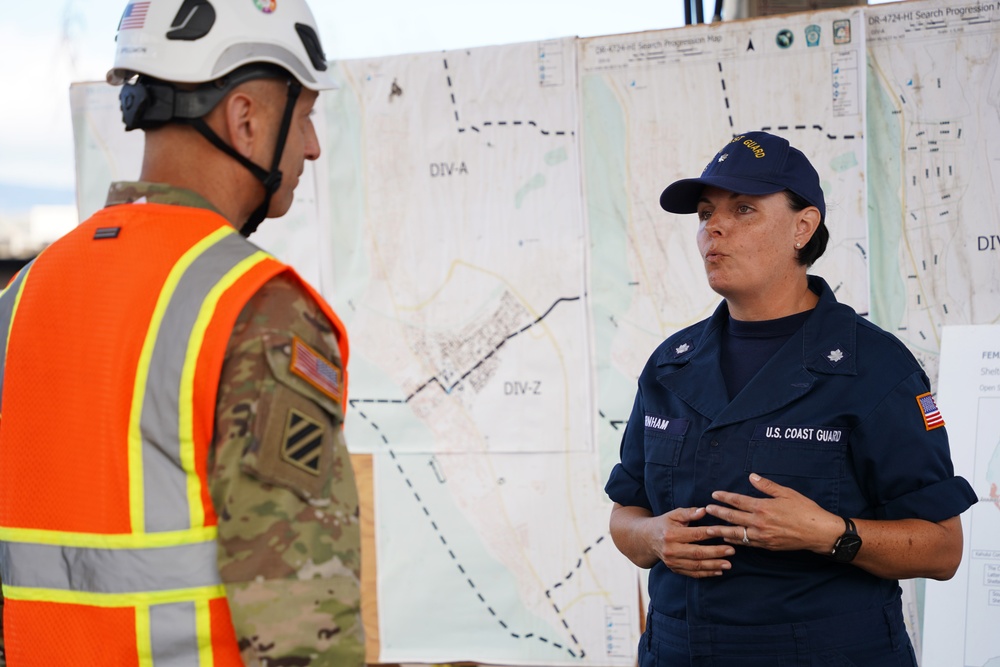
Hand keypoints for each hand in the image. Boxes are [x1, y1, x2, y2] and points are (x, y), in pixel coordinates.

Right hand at [647, 506, 735, 577]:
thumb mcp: (674, 514)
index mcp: (671, 534)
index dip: (711, 534)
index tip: (725, 533)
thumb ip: (689, 512)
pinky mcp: (674, 569)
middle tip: (732, 551)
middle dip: (716, 553)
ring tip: (728, 564)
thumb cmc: (664, 523)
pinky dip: (706, 574)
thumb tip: (704, 510)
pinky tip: (718, 571)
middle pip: (697, 553)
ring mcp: (672, 562)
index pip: (695, 535)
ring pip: (696, 566)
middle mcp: (671, 550)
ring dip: (714, 566)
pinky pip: (692, 573)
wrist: (647, 539)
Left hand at [704, 473, 841, 553]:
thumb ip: (767, 486)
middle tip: (706, 510)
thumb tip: (752, 476)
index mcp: (763, 507)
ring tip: (709, 529)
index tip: (714, 495)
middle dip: (718, 513)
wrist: (818, 533)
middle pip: (733, 517)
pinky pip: (747, 543)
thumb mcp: (787, 493)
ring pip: (737, 533)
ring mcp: (762, 536)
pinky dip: (736, 540)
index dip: (725, 497)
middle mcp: (760, 522)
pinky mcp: (767, 546)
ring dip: (721, 530)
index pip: (738, 501)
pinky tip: (728, 538)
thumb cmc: (805, 510)